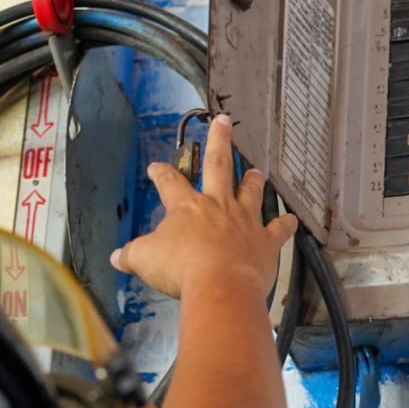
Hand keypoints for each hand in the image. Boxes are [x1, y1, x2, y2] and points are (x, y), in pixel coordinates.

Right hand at [110, 113, 297, 298]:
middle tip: (223, 122)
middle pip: (218, 165)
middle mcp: (217, 206)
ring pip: (250, 192)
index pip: (169, 183)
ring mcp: (244, 221)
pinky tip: (291, 220)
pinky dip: (286, 224)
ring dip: (253, 180)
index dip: (161, 173)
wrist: (220, 286)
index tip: (157, 167)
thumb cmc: (181, 270)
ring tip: (256, 170)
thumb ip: (132, 255)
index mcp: (186, 207)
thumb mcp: (145, 260)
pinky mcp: (264, 241)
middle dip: (219, 140)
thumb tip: (117, 257)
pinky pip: (279, 229)